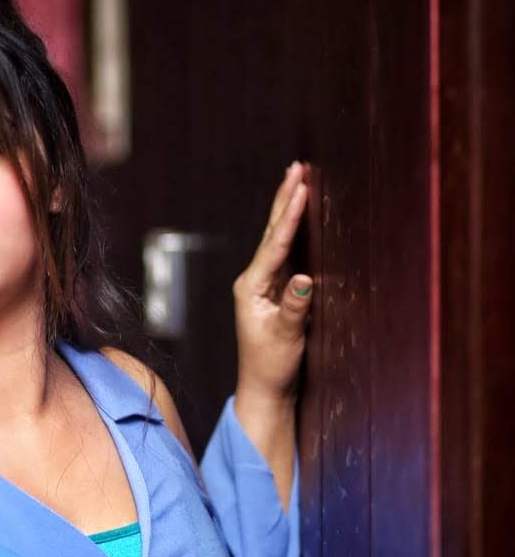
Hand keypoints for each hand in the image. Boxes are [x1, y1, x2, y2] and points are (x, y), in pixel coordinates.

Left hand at [233, 162, 312, 403]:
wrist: (265, 389)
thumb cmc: (272, 365)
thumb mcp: (285, 337)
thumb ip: (295, 307)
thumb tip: (305, 278)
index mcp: (250, 288)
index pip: (274, 245)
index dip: (289, 216)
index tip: (300, 187)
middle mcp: (253, 282)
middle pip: (272, 233)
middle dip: (284, 199)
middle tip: (296, 168)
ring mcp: (263, 286)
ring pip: (278, 240)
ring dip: (288, 210)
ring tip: (297, 181)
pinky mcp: (275, 292)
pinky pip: (285, 254)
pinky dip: (293, 232)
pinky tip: (298, 217)